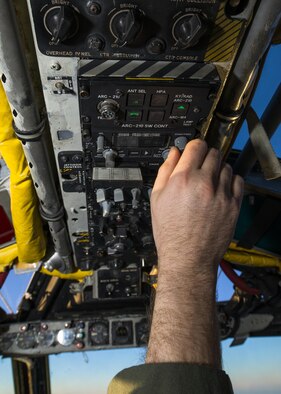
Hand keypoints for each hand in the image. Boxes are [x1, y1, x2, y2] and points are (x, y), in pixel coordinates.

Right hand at [147, 140, 243, 366]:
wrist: (188, 258)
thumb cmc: (170, 233)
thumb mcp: (157, 199)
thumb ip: (165, 171)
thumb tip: (173, 153)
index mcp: (182, 179)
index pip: (196, 146)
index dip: (193, 146)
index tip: (193, 151)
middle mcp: (203, 183)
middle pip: (212, 153)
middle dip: (205, 157)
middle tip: (200, 168)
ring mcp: (221, 194)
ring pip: (226, 166)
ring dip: (218, 168)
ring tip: (210, 181)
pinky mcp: (233, 205)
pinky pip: (238, 181)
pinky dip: (230, 180)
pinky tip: (221, 189)